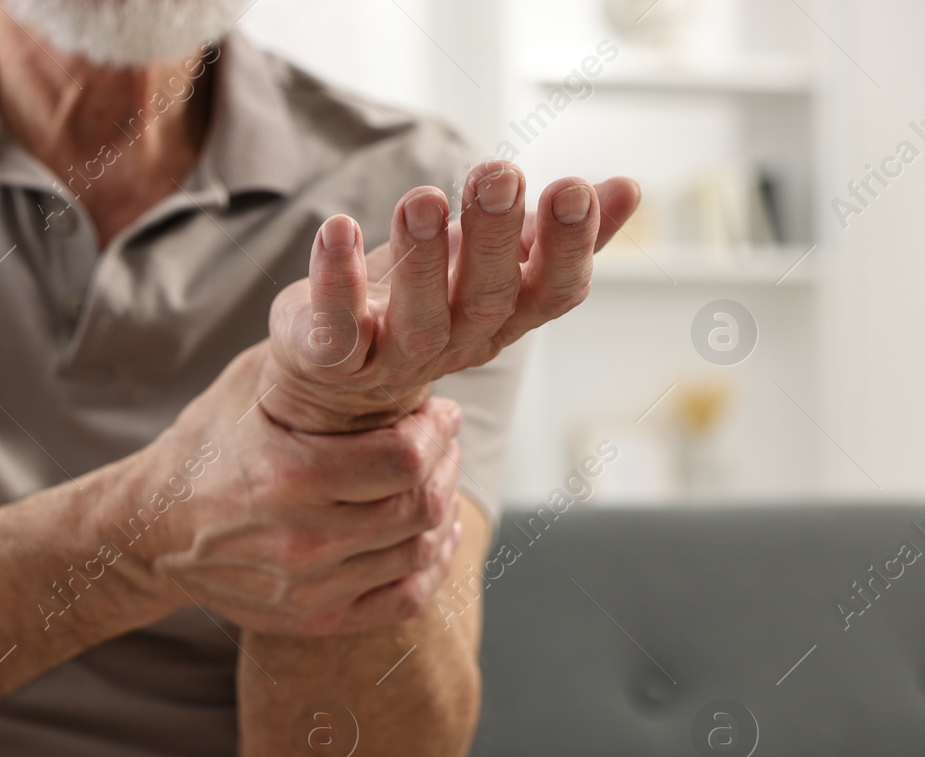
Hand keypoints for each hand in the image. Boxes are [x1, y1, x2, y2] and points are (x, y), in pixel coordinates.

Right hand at [134, 345, 462, 636]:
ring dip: (442, 512)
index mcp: (286, 476)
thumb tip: (381, 322)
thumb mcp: (245, 388)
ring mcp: (308, 587)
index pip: (404, 458)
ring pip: (419, 552)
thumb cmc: (204, 449)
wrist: (149, 532)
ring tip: (434, 482)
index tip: (438, 413)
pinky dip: (429, 566)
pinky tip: (427, 535)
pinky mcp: (313, 617)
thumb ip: (313, 362)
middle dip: (445, 465)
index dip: (436, 431)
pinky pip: (405, 600)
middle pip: (420, 506)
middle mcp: (300, 540)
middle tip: (441, 443)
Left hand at [259, 162, 641, 433]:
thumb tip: (629, 187)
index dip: (567, 247)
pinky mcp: (334, 362)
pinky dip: (334, 283)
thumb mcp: (492, 263)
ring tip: (423, 198)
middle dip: (494, 238)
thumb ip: (553, 233)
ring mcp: (393, 358)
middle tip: (498, 172)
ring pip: (419, 321)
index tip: (573, 187)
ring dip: (422, 260)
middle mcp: (456, 342)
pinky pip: (337, 331)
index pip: (552, 291)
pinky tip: (338, 228)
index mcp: (504, 316)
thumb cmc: (424, 299)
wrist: (334, 378)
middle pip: (486, 300)